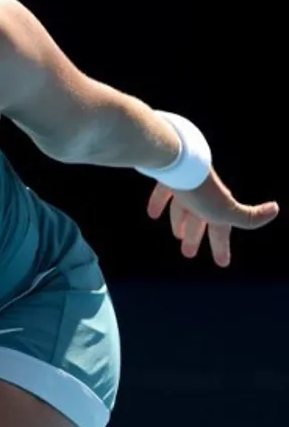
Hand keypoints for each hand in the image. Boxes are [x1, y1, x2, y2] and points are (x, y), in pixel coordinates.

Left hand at [146, 168, 277, 266]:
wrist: (179, 163)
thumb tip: (275, 209)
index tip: (222, 263)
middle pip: (200, 221)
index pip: (221, 231)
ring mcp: (186, 187)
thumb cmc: (202, 191)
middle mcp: (203, 197)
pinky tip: (152, 214)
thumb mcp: (227, 211)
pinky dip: (159, 203)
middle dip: (196, 237)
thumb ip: (249, 218)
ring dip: (180, 222)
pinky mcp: (169, 177)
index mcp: (217, 208)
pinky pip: (165, 192)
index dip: (221, 247)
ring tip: (177, 236)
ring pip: (183, 207)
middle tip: (188, 253)